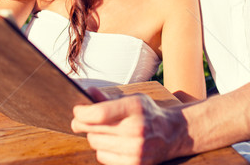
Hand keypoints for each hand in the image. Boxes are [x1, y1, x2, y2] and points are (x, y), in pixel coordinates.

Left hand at [72, 89, 187, 164]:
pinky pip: (103, 158)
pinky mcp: (134, 164)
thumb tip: (87, 92)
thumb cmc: (147, 114)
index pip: (99, 113)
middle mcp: (136, 129)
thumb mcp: (132, 99)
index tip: (77, 110)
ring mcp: (136, 149)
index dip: (82, 112)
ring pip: (96, 144)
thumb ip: (108, 98)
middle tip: (81, 120)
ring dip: (94, 137)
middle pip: (94, 130)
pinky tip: (112, 143)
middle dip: (83, 124)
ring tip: (103, 131)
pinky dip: (102, 150)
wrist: (172, 133)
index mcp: (135, 107)